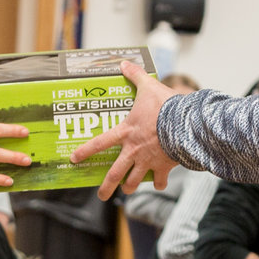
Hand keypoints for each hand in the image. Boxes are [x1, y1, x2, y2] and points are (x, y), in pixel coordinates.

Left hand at [73, 62, 178, 198]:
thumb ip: (135, 76)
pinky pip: (159, 181)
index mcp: (126, 132)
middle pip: (115, 174)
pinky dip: (159, 183)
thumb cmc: (165, 105)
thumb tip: (123, 63)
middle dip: (106, 187)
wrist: (185, 123)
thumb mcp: (148, 87)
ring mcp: (148, 161)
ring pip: (134, 181)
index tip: (74, 159)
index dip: (85, 151)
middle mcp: (133, 150)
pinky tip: (158, 184)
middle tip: (101, 196)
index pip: (99, 143)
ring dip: (129, 187)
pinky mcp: (164, 167)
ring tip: (127, 190)